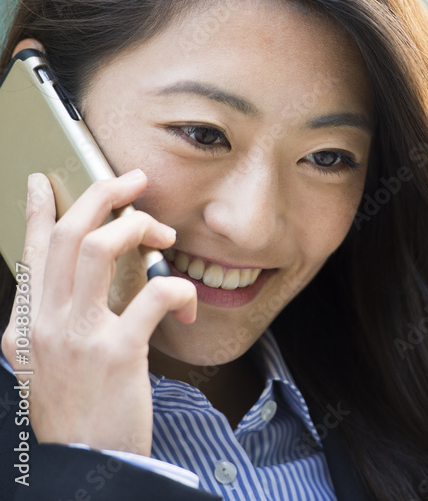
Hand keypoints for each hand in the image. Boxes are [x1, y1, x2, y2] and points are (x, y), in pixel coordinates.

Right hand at [0, 169, 196, 455]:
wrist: (87, 462)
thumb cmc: (79, 410)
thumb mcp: (49, 363)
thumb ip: (57, 320)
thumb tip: (80, 278)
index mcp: (25, 324)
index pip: (32, 252)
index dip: (40, 212)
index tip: (45, 182)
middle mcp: (44, 324)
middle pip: (70, 235)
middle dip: (104, 195)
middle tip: (135, 182)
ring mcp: (77, 336)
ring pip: (100, 247)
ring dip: (137, 226)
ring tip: (163, 234)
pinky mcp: (117, 352)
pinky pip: (155, 293)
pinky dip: (178, 287)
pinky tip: (185, 303)